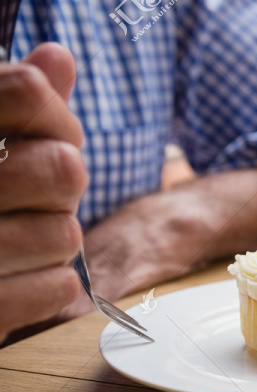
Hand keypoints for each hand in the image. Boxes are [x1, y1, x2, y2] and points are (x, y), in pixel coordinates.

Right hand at [0, 43, 87, 342]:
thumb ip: (18, 106)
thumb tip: (58, 60)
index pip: (28, 92)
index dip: (56, 119)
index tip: (41, 138)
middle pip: (63, 169)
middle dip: (61, 189)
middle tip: (28, 200)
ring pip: (66, 235)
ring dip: (52, 242)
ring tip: (13, 244)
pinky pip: (61, 287)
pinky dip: (47, 288)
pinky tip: (11, 281)